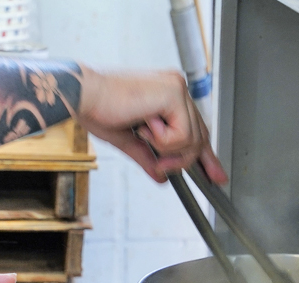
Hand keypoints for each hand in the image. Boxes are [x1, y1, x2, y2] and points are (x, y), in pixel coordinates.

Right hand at [76, 65, 227, 183]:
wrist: (82, 95)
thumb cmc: (98, 109)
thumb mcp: (129, 140)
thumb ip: (148, 157)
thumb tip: (162, 177)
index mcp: (168, 94)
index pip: (196, 130)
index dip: (206, 157)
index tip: (215, 177)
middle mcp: (176, 88)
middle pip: (199, 137)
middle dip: (182, 160)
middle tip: (159, 165)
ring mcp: (177, 88)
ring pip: (192, 140)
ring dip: (165, 149)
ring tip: (142, 133)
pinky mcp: (174, 93)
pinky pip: (182, 135)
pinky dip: (162, 140)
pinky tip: (144, 125)